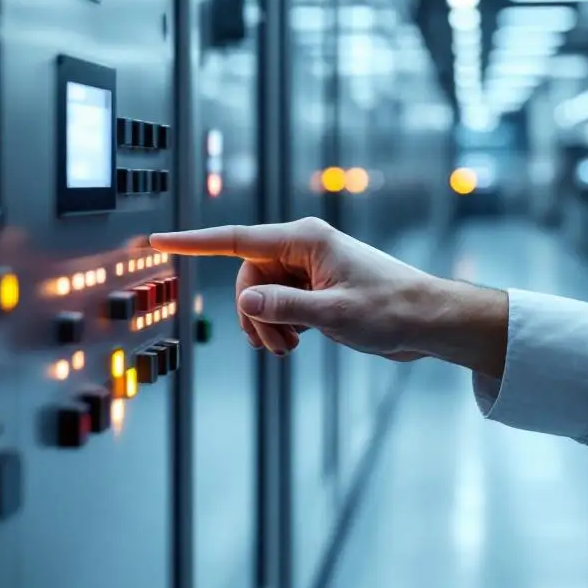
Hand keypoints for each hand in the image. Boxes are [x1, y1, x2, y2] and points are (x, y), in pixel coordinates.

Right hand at [149, 217, 435, 359]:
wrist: (428, 321)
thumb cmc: (392, 309)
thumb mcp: (334, 313)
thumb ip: (285, 307)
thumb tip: (244, 302)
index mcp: (304, 240)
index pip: (236, 239)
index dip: (194, 241)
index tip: (159, 239)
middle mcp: (301, 249)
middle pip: (247, 279)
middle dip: (254, 315)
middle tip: (278, 344)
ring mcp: (307, 270)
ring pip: (260, 297)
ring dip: (267, 326)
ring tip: (290, 348)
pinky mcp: (313, 289)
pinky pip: (277, 306)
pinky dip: (278, 327)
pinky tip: (295, 344)